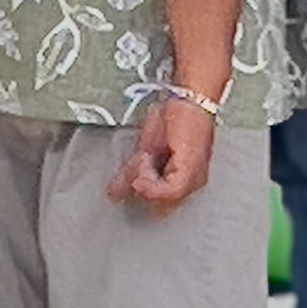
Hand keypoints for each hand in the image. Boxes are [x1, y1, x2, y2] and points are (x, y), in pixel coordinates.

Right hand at [106, 98, 214, 214]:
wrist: (186, 98)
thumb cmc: (172, 116)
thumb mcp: (146, 149)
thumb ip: (131, 173)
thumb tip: (112, 192)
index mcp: (183, 180)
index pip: (159, 205)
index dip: (140, 196)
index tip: (124, 185)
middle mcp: (193, 184)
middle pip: (160, 209)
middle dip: (142, 189)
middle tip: (138, 164)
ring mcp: (193, 179)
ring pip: (162, 201)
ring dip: (144, 181)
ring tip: (144, 158)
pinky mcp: (190, 171)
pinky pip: (167, 191)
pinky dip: (150, 179)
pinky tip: (145, 162)